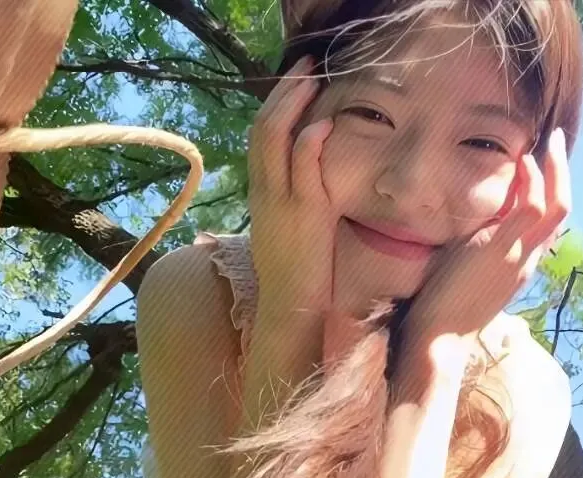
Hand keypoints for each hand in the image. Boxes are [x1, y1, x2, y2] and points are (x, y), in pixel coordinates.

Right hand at [248, 55, 340, 315]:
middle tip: (305, 67)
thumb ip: (282, 201)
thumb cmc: (289, 272)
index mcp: (259, 194)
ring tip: (313, 78)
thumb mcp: (278, 229)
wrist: (288, 305)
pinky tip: (324, 124)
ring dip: (294, 104)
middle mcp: (263, 191)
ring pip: (274, 140)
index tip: (293, 85)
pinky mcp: (304, 214)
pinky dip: (310, 143)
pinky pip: (303, 169)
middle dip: (283, 93)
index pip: (259, 140)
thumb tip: (297, 179)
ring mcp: (281, 201)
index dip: (274, 107)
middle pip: (262, 129)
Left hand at [406, 128, 569, 341]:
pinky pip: (530, 207)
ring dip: (555, 169)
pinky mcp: (502, 249)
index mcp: (518, 266)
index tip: (535, 169)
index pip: (544, 226)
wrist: (437, 336)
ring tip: (551, 142)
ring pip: (556, 206)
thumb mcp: (463, 276)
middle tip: (557, 144)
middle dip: (562, 176)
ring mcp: (518, 255)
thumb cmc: (441, 310)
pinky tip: (523, 161)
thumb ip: (472, 254)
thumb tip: (462, 237)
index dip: (546, 194)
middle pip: (560, 213)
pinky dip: (532, 181)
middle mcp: (527, 260)